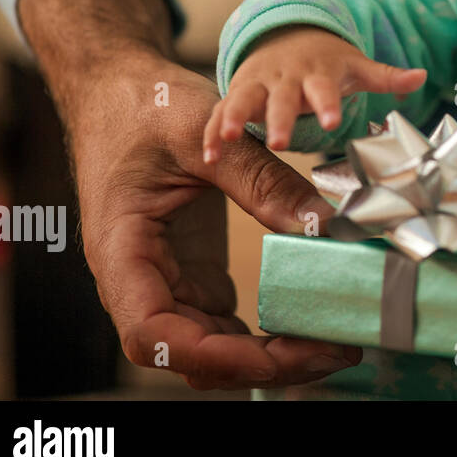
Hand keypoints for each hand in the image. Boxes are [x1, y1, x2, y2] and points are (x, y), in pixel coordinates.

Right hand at [18, 0, 362, 388]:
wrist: (121, 91)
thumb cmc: (142, 107)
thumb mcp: (205, 134)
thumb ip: (262, 180)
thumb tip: (325, 224)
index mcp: (121, 250)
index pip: (152, 333)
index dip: (215, 355)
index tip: (279, 352)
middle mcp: (138, 280)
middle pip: (190, 354)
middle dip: (261, 364)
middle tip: (334, 349)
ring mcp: (165, 281)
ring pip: (210, 347)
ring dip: (268, 356)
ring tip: (334, 341)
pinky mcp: (190, 273)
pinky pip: (224, 323)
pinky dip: (266, 333)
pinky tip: (313, 323)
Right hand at [203, 25, 426, 161]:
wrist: (288, 35)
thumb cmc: (327, 62)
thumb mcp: (356, 66)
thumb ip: (387, 76)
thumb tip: (421, 76)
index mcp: (317, 74)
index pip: (325, 89)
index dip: (329, 105)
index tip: (333, 122)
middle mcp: (286, 78)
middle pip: (283, 99)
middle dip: (281, 119)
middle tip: (281, 142)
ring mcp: (259, 84)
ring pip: (245, 100)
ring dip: (234, 118)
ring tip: (227, 138)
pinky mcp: (238, 93)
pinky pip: (222, 111)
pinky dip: (214, 130)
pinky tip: (210, 153)